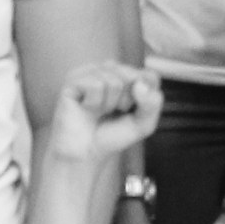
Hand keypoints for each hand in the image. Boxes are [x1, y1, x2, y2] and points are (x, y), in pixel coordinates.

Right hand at [44, 63, 164, 167]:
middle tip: (112, 112)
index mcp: (127, 75)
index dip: (145, 99)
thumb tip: (139, 85)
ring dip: (109, 104)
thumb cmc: (112, 135)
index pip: (150, 76)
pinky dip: (94, 103)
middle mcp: (108, 69)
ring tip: (98, 111)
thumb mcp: (143, 123)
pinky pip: (96, 85)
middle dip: (127, 101)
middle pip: (133, 76)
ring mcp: (89, 73)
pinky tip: (86, 108)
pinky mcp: (72, 81)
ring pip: (114, 81)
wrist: (85, 154)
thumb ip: (152, 104)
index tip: (132, 111)